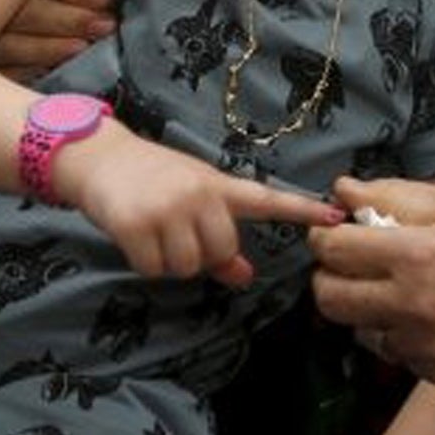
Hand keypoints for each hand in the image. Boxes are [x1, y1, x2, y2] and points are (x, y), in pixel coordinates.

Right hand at [64, 127, 344, 284]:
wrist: (97, 157)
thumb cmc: (150, 179)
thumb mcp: (191, 198)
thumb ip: (218, 236)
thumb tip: (244, 277)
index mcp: (216, 184)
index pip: (266, 198)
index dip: (302, 211)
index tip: (337, 217)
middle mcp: (197, 193)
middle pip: (222, 252)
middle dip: (201, 255)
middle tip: (177, 233)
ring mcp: (167, 208)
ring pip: (188, 267)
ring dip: (170, 261)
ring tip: (154, 231)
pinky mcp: (137, 224)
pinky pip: (155, 269)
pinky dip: (145, 263)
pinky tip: (135, 237)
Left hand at [310, 177, 434, 388]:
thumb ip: (392, 196)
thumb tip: (342, 191)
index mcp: (415, 254)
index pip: (331, 250)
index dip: (325, 238)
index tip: (335, 233)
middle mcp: (413, 306)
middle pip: (330, 299)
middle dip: (332, 278)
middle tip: (352, 265)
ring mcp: (426, 346)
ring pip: (361, 330)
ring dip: (369, 310)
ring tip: (402, 290)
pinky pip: (398, 354)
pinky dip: (404, 335)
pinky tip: (434, 316)